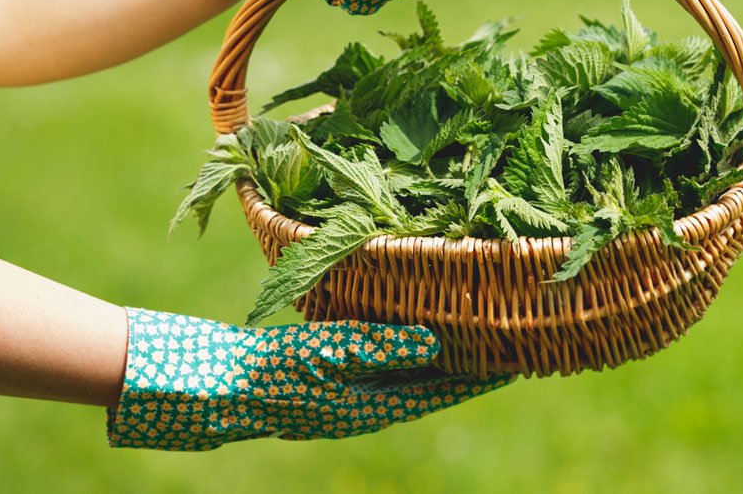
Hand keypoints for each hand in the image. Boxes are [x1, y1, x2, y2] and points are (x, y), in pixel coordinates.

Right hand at [107, 308, 512, 449]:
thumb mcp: (330, 354)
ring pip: (414, 376)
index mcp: (374, 407)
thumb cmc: (274, 369)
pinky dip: (414, 354)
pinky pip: (389, 368)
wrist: (223, 385)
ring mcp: (354, 396)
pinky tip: (421, 335)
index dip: (480, 375)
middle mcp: (371, 405)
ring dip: (446, 359)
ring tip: (477, 336)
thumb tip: (436, 345)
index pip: (443, 391)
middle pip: (435, 384)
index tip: (518, 358)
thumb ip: (383, 349)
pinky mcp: (338, 382)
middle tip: (509, 342)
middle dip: (471, 365)